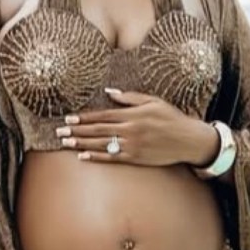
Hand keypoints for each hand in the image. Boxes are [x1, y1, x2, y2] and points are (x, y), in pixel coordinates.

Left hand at [56, 89, 218, 166]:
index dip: (83, 117)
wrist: (190, 140)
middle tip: (59, 131)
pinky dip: (96, 157)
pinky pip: (112, 158)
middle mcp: (130, 130)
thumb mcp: (153, 101)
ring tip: (65, 142)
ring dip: (81, 144)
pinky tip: (82, 156)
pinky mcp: (136, 158)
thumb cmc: (171, 118)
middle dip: (76, 130)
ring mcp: (132, 145)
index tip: (68, 118)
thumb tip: (109, 92)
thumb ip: (130, 97)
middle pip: (97, 130)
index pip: (102, 116)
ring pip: (101, 144)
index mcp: (132, 114)